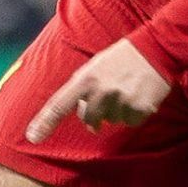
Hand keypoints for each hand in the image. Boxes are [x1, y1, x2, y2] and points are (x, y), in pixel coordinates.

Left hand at [25, 38, 170, 142]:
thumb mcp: (95, 66)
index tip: (32, 137)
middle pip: (88, 119)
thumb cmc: (121, 58)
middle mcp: (100, 91)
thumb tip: (83, 115)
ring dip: (117, 111)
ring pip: (112, 121)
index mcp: (85, 79)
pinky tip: (139, 95)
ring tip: (127, 89)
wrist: (156, 49)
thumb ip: (84, 88)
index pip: (59, 104)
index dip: (45, 122)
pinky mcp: (140, 109)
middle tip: (109, 96)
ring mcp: (120, 101)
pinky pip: (130, 122)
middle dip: (95, 115)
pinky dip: (134, 113)